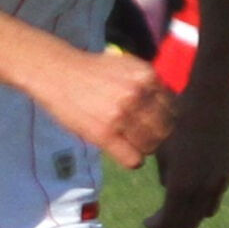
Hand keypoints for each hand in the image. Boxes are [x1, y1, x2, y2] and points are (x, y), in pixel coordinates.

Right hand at [38, 47, 180, 171]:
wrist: (55, 72)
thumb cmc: (90, 70)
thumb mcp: (126, 67)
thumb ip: (147, 84)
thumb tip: (167, 107)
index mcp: (148, 76)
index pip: (173, 108)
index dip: (163, 116)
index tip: (151, 120)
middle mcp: (138, 94)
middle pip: (165, 128)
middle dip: (157, 134)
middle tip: (142, 135)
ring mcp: (121, 114)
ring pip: (151, 145)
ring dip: (143, 148)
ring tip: (130, 143)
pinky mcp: (104, 133)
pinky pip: (132, 158)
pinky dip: (132, 160)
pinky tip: (124, 153)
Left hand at [145, 89, 228, 227]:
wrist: (211, 100)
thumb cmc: (176, 120)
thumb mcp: (161, 149)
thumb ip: (166, 174)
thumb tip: (168, 188)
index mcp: (181, 184)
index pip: (170, 220)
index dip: (157, 225)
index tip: (147, 223)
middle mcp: (204, 187)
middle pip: (189, 222)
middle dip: (172, 223)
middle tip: (159, 218)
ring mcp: (220, 178)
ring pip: (206, 211)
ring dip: (190, 212)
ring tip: (175, 205)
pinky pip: (216, 194)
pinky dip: (203, 199)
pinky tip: (192, 187)